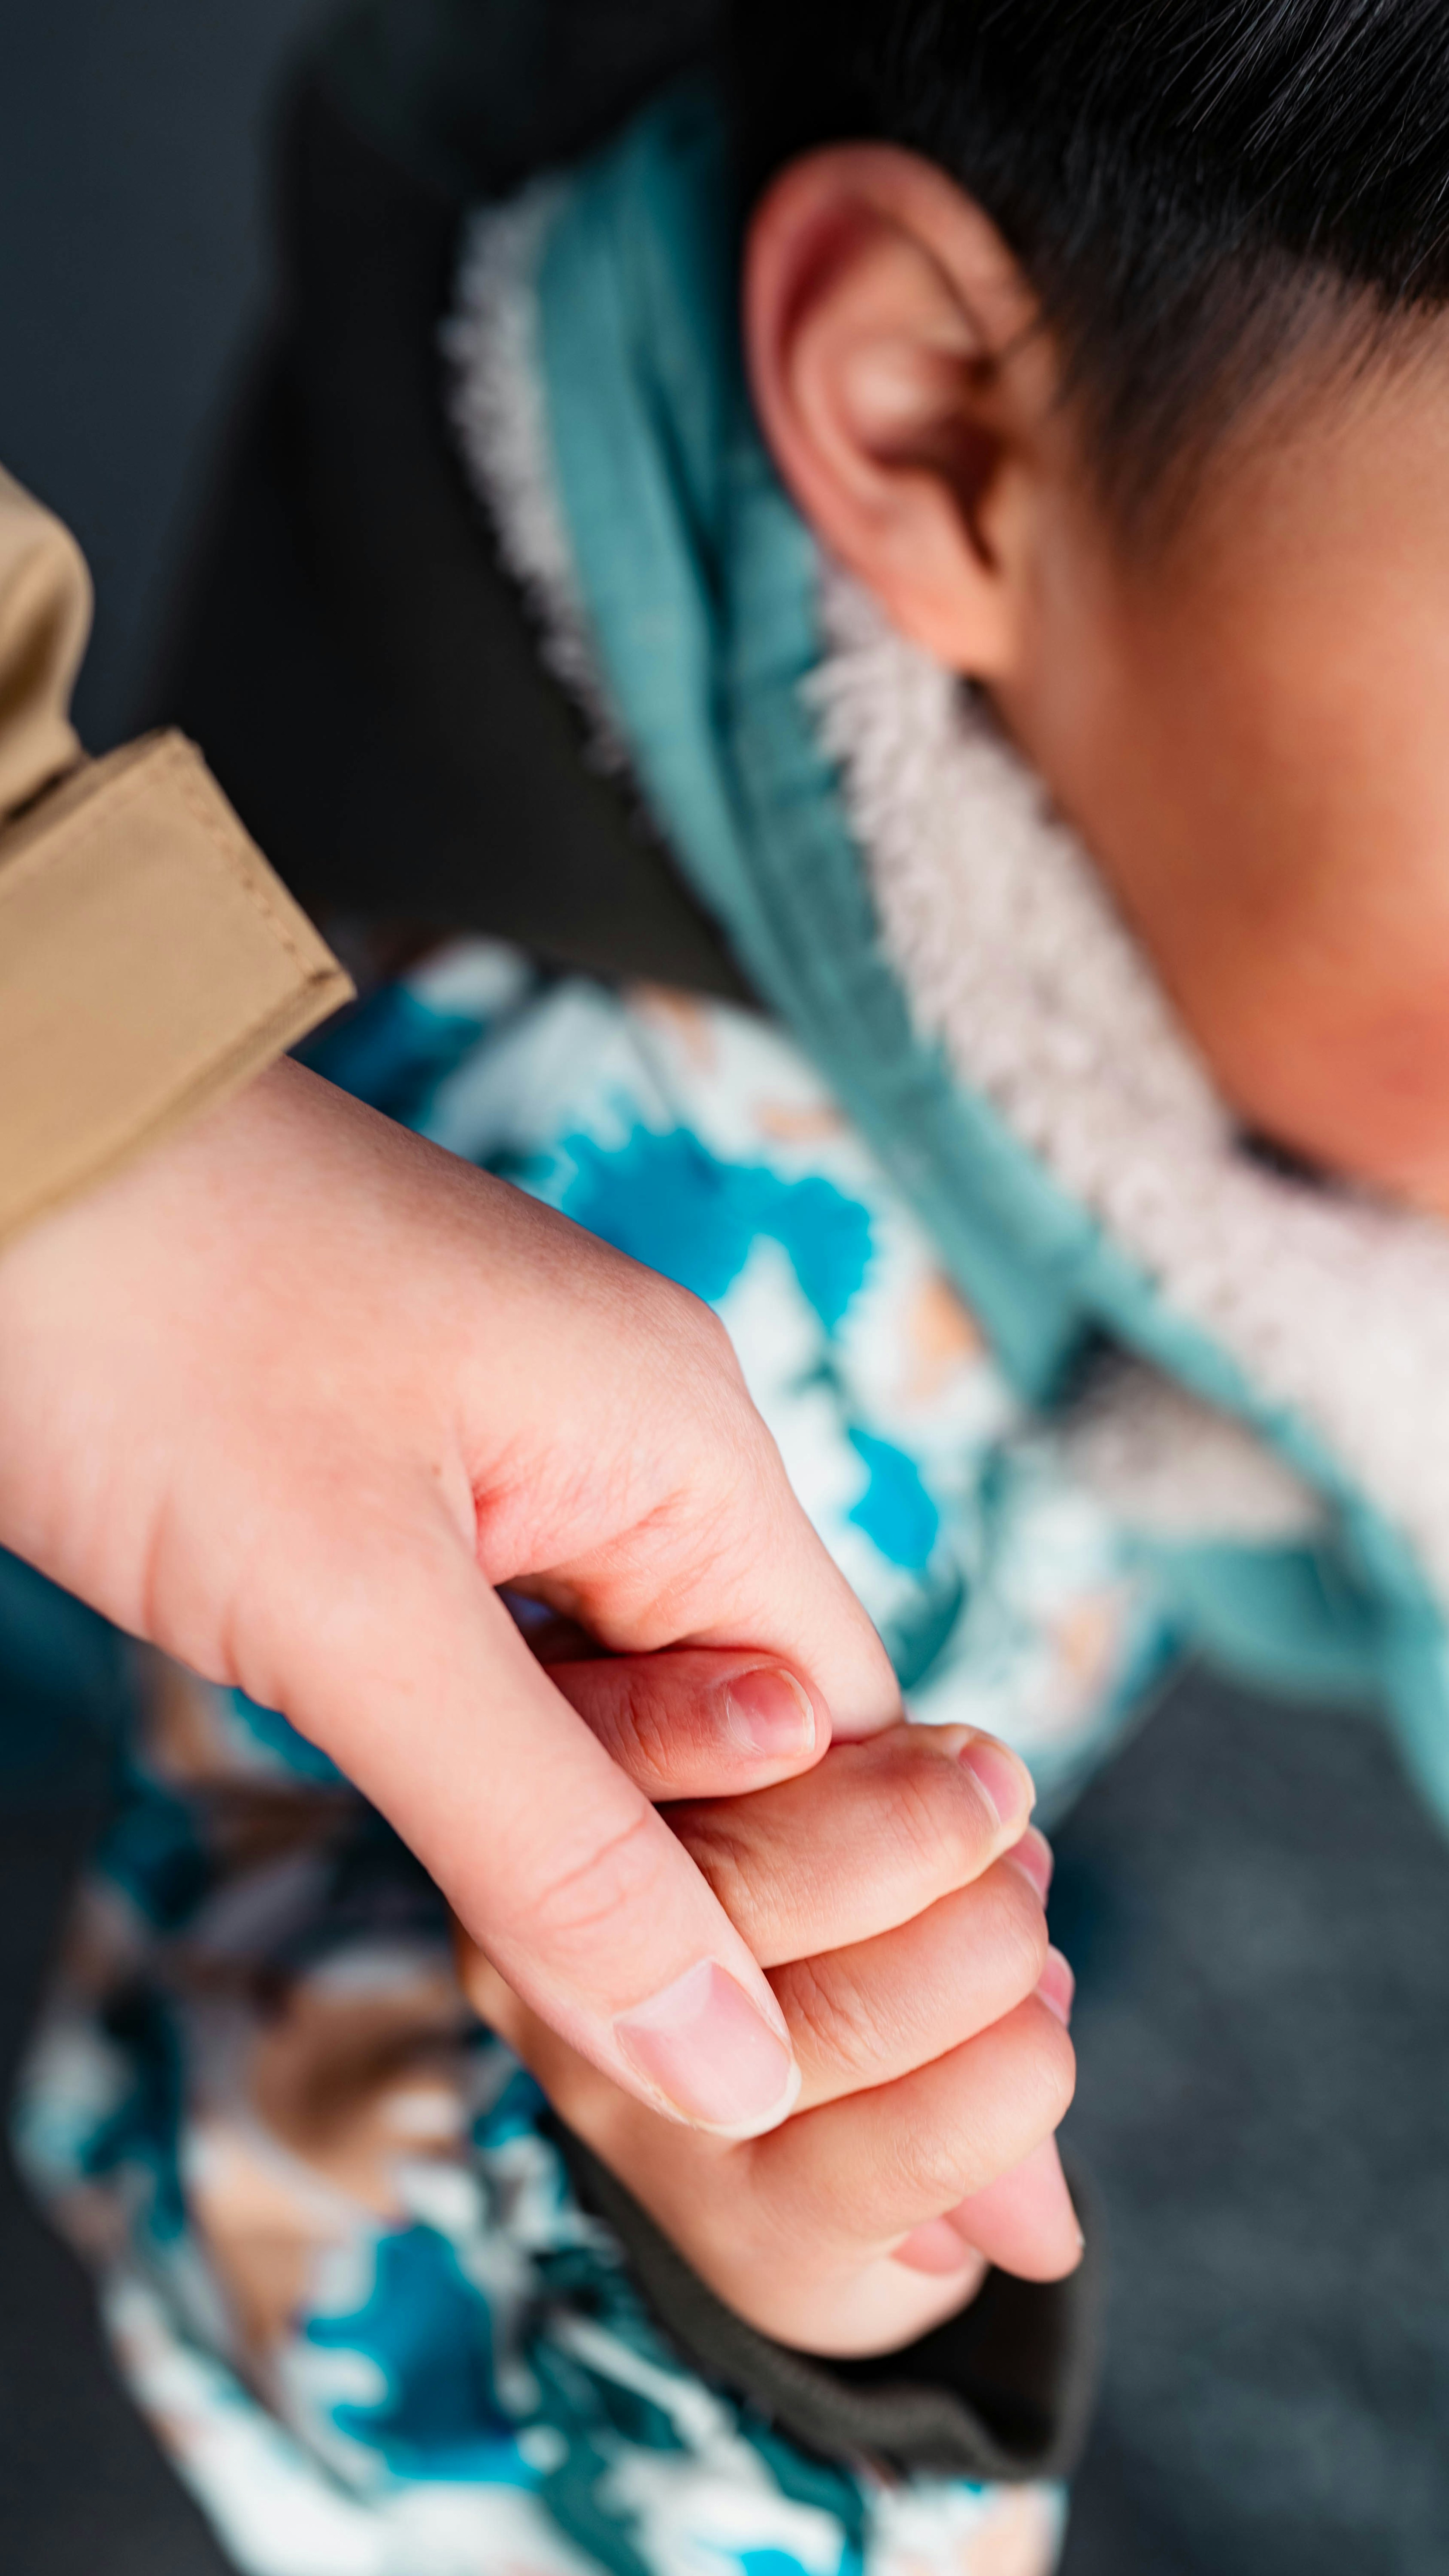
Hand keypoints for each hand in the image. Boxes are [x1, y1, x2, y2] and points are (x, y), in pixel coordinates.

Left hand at [0, 1058, 899, 2133]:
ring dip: (573, 1823)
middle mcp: (640, 1430)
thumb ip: (559, 1846)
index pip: (848, 1725)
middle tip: (634, 2050)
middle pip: (747, 1716)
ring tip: (520, 1939)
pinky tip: (450, 1829)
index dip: (834, 1913)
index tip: (790, 2083)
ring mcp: (531, 1438)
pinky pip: (519, 1641)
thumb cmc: (150, 1330)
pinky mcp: (424, 1460)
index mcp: (682, 1440)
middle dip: (690, 1882)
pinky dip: (493, 1749)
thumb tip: (738, 2071)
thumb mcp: (359, 1620)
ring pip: (619, 1690)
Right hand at [459, 1723, 1079, 2358]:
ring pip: (834, 2021)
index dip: (707, 1718)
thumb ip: (848, 1756)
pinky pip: (917, 2144)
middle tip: (996, 1793)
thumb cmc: (805, 1898)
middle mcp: (537, 1977)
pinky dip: (1014, 2079)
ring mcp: (630, 2117)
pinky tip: (1035, 2044)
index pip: (588, 1748)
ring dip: (986, 1951)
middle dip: (915, 1829)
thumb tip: (971, 1771)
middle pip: (727, 1887)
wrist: (800, 2153)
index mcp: (527, 1814)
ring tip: (1029, 1921)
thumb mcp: (802, 1779)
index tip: (843, 1713)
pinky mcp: (740, 2233)